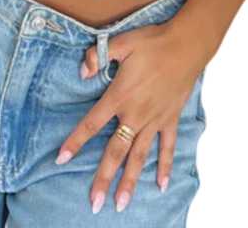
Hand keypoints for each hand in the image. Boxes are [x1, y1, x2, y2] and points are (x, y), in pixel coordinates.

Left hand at [55, 22, 207, 213]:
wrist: (186, 45)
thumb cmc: (152, 42)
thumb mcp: (120, 42)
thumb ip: (97, 56)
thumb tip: (82, 73)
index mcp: (119, 96)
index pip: (92, 123)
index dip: (76, 141)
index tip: (61, 158)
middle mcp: (136, 114)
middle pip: (115, 151)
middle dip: (103, 177)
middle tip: (94, 203)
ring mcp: (155, 119)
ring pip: (139, 156)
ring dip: (130, 181)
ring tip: (121, 204)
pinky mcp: (170, 118)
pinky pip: (167, 147)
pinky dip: (165, 166)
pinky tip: (161, 184)